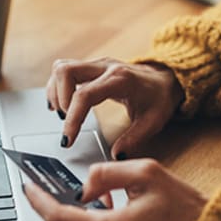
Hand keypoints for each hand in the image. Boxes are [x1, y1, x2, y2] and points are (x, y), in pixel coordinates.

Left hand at [24, 159, 206, 220]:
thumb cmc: (183, 206)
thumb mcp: (147, 172)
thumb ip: (106, 173)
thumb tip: (82, 187)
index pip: (58, 218)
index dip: (38, 201)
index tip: (29, 188)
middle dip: (45, 219)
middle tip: (49, 198)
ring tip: (83, 206)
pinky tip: (102, 219)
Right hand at [46, 58, 183, 158]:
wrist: (165, 78)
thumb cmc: (159, 98)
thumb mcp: (153, 122)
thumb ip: (134, 139)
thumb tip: (116, 155)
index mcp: (120, 80)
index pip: (84, 95)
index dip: (72, 118)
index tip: (68, 139)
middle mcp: (105, 67)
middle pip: (66, 71)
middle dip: (59, 99)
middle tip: (66, 121)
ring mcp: (97, 64)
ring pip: (62, 67)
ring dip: (55, 91)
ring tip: (62, 113)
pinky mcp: (91, 67)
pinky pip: (65, 70)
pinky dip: (57, 86)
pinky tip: (61, 104)